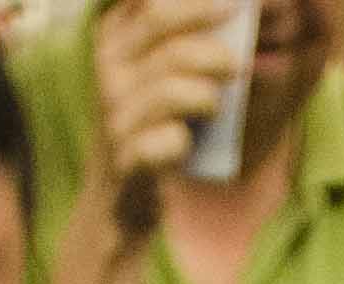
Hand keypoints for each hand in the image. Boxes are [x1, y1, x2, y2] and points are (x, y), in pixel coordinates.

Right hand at [93, 0, 245, 218]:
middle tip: (236, 63)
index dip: (193, 2)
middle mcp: (106, 70)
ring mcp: (113, 115)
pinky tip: (186, 145)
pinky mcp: (126, 158)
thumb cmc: (151, 129)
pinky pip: (171, 138)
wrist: (118, 203)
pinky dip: (187, 141)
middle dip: (207, 38)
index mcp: (112, 39)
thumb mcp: (155, 78)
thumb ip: (181, 43)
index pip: (150, 0)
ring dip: (207, 96)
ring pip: (170, 85)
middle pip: (159, 24)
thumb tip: (232, 17)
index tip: (231, 7)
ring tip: (215, 108)